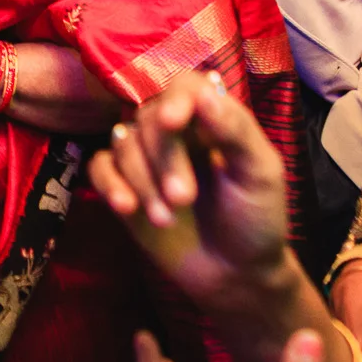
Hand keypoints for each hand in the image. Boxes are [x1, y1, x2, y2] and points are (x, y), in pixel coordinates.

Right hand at [89, 70, 293, 316]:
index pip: (184, 87)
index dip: (175, 99)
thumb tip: (206, 91)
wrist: (237, 274)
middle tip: (184, 199)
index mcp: (211, 119)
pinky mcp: (124, 186)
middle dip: (164, 159)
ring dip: (142, 180)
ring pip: (124, 143)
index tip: (175, 122)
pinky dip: (109, 183)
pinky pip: (101, 167)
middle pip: (150, 119)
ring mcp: (147, 159)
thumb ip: (236, 131)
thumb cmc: (257, 219)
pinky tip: (126, 207)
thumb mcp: (260, 174)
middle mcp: (175, 132)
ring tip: (167, 219)